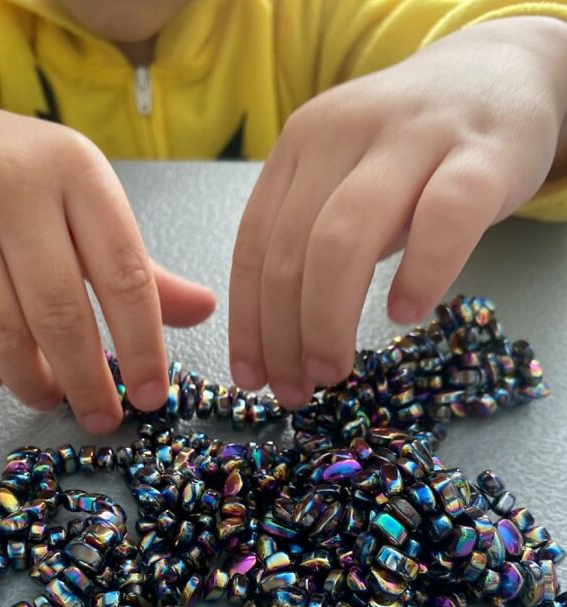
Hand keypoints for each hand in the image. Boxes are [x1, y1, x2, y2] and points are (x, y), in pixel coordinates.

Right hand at [0, 74, 214, 431]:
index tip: (152, 397)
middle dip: (87, 381)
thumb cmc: (12, 175)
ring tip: (45, 395)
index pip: (124, 275)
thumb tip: (204, 311)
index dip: (144, 347)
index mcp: (75, 171)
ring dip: (28, 381)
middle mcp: (12, 182)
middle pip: (60, 312)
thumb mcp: (82, 201)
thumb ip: (136, 264)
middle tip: (100, 416)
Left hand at [229, 16, 566, 408]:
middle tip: (296, 389)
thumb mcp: (344, 181)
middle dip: (283, 336)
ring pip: (345, 238)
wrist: (502, 73)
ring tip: (333, 371)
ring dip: (327, 320)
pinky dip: (419, 274)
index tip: (252, 378)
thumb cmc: (412, 151)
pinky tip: (405, 314)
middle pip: (291, 250)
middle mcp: (344, 131)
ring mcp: (413, 137)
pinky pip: (442, 219)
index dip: (248, 323)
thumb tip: (278, 342)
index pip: (254, 245)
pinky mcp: (481, 154)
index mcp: (300, 144)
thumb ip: (309, 240)